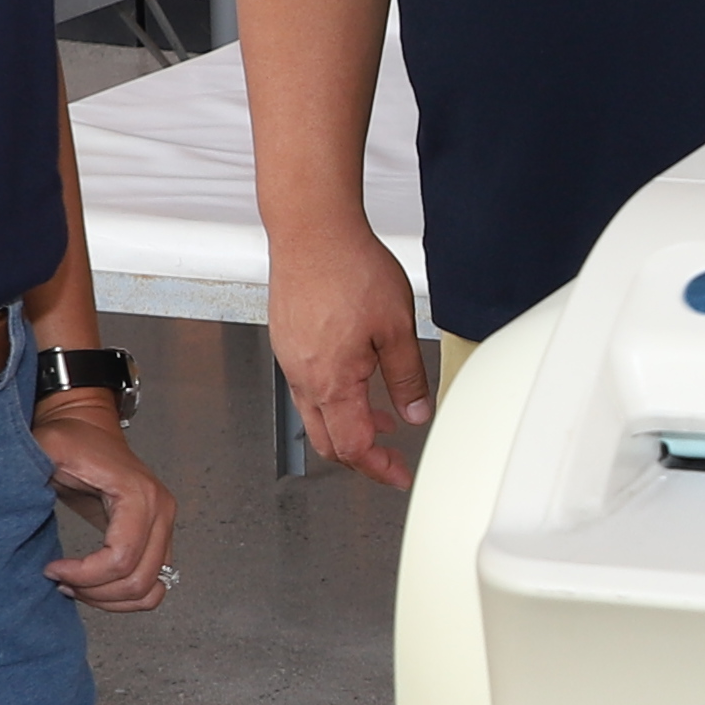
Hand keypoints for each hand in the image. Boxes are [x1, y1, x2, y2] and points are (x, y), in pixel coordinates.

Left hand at [40, 398, 176, 610]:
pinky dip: (123, 596)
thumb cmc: (71, 438)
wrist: (89, 427)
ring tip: (76, 585)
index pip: (120, 559)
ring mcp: (164, 527)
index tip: (52, 568)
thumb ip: (34, 465)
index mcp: (138, 495)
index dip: (84, 575)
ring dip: (110, 599)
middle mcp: (161, 512)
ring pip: (150, 590)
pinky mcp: (159, 538)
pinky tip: (92, 584)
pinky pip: (153, 585)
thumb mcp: (48, 446)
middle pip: (138, 581)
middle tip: (61, 581)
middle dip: (95, 592)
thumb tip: (12, 492)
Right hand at [269, 220, 432, 490]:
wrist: (312, 230)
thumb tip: (416, 414)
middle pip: (327, 441)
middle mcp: (303, 377)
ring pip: (315, 415)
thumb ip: (408, 378)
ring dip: (348, 426)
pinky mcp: (287, 341)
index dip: (379, 468)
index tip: (399, 474)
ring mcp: (290, 360)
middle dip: (361, 457)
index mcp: (331, 382)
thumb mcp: (397, 328)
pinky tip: (357, 379)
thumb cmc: (349, 268)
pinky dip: (334, 399)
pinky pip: (306, 387)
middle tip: (390, 458)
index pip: (353, 447)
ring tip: (381, 418)